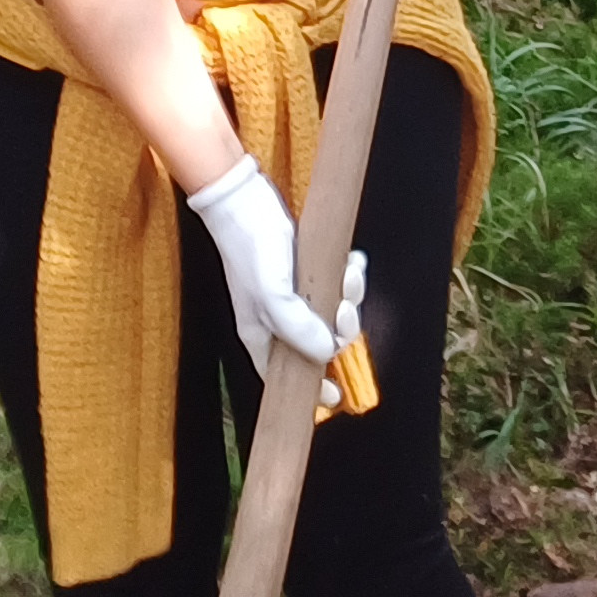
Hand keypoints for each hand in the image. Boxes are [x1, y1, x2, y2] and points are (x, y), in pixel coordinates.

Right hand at [182, 155, 365, 379]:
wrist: (244, 199)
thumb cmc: (251, 248)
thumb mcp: (272, 294)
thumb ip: (297, 328)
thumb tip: (326, 353)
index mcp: (261, 335)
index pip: (285, 377)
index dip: (310, 389)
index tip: (334, 397)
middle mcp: (277, 320)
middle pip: (319, 344)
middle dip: (341, 329)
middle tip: (344, 308)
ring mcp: (292, 295)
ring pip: (332, 312)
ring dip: (350, 296)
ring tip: (350, 274)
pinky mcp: (306, 271)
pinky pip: (337, 283)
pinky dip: (350, 275)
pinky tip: (351, 262)